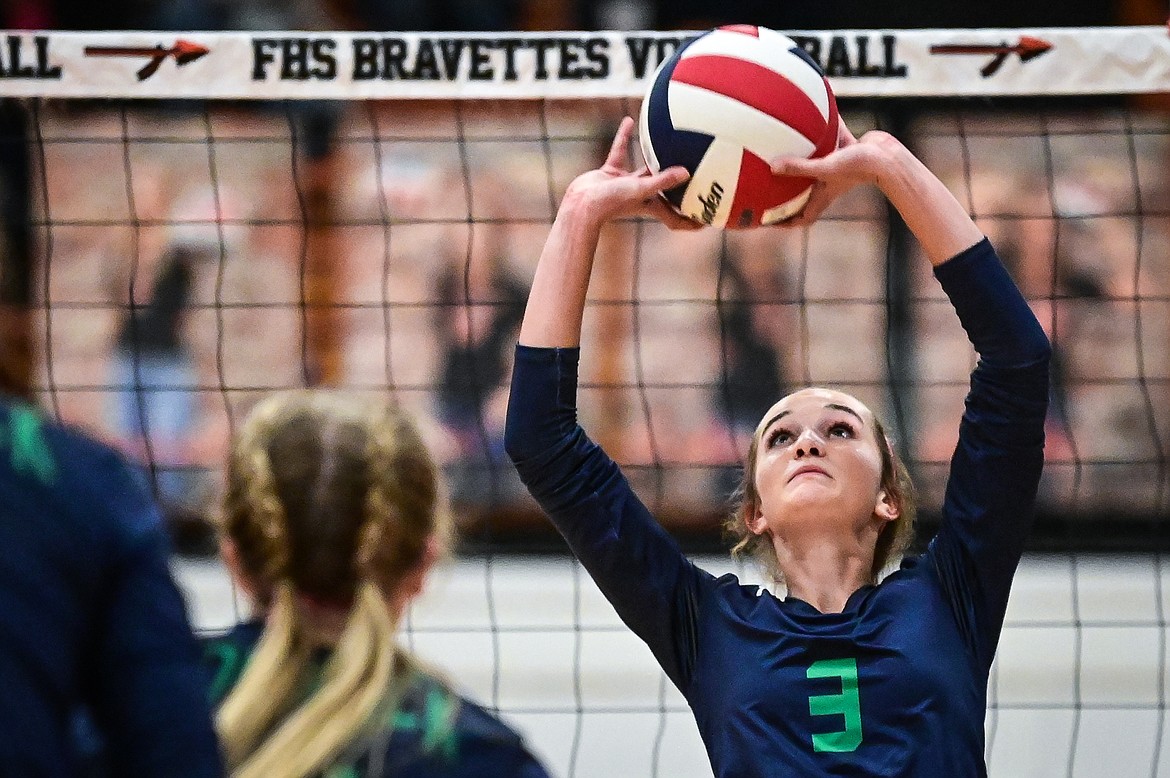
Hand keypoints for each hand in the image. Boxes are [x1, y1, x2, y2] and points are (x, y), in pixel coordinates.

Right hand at [563, 117, 699, 230]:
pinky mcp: (610, 173)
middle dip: (679, 185)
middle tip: (698, 171)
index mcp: (651, 205)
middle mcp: (642, 195)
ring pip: (645, 169)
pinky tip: (629, 121)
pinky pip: (620, 152)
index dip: (691, 221)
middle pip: (665, 191)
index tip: (708, 220)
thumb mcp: (641, 189)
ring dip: (654, 157)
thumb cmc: (611, 202)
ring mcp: (626, 184)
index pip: (675, 218)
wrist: (581, 203)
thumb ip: (663, 180)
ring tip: (667, 141)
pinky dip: (624, 138)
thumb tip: (687, 172)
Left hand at [769, 127, 897, 227]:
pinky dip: (822, 131)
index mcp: (822, 195)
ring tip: (784, 147)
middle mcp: (828, 183)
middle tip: (767, 186)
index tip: (767, 222)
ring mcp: (837, 167)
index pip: (802, 218)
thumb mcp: (825, 168)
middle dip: (788, 193)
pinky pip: (830, 140)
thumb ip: (799, 168)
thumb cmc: (859, 167)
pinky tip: (812, 115)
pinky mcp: (847, 150)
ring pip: (815, 165)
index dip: (785, 223)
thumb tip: (772, 168)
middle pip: (805, 193)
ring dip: (803, 159)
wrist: (888, 156)